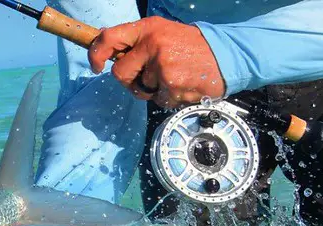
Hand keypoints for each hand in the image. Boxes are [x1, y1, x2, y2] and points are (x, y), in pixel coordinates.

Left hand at [88, 16, 224, 108]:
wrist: (226, 56)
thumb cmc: (192, 47)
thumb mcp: (162, 32)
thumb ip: (137, 41)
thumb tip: (107, 49)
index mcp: (148, 28)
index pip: (109, 38)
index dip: (96, 54)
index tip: (95, 65)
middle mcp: (153, 44)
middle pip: (120, 73)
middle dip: (130, 81)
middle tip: (147, 78)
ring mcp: (162, 65)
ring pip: (141, 89)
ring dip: (154, 89)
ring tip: (174, 76)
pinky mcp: (172, 84)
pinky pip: (158, 100)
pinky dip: (168, 97)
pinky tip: (183, 85)